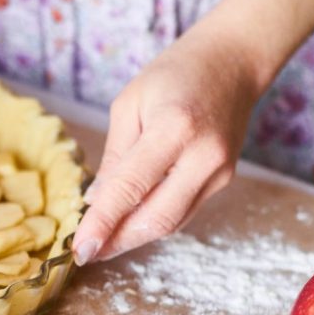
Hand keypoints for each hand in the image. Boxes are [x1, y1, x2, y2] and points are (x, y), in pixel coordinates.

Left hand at [72, 27, 262, 264]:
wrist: (233, 61)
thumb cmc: (174, 74)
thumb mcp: (129, 105)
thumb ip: (114, 157)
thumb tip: (95, 201)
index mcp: (174, 129)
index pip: (131, 188)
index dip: (103, 223)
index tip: (80, 247)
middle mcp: (203, 156)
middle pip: (157, 218)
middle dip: (118, 241)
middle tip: (86, 253)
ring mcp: (219, 172)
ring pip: (171, 222)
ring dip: (134, 236)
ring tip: (102, 242)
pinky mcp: (224, 179)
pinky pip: (183, 211)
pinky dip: (153, 221)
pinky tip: (129, 223)